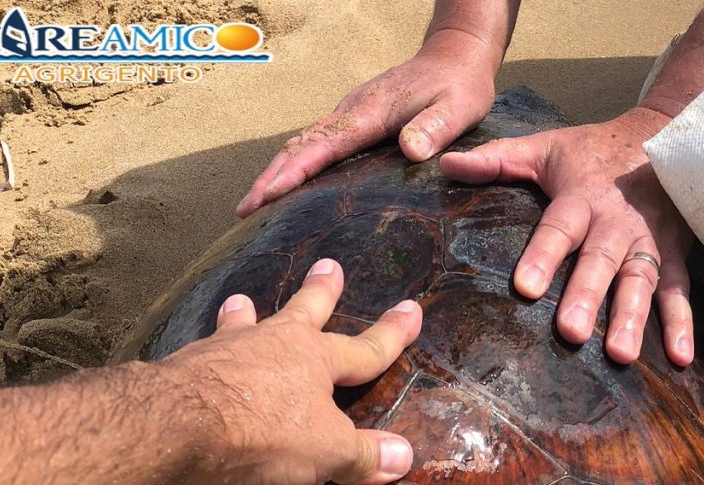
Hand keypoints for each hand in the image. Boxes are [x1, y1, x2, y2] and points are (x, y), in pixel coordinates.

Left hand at [164, 258, 421, 484]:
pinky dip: (209, 348)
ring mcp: (226, 351)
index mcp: (315, 359)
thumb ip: (364, 455)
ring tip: (242, 299)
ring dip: (247, 313)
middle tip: (329, 265)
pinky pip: (205, 352)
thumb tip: (405, 455)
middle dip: (321, 292)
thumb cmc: (263, 434)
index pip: (366, 349)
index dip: (391, 334)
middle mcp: (273, 344)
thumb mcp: (326, 453)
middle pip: (304, 312)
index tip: (411, 308)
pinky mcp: (186, 368)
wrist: (173, 425)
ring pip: (244, 325)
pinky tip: (199, 351)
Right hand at [236, 32, 496, 216]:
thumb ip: (435, 129)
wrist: (455, 55)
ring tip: (253, 204)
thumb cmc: (459, 86)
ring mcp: (348, 114)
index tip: (266, 196)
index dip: (292, 173)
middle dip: (270, 178)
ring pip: (302, 144)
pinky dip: (294, 164)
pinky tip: (285, 183)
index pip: (322, 148)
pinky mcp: (352, 119)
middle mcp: (350, 113)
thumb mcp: (458, 109)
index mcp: (370, 115)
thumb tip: (410, 150)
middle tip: (244, 210)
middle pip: (300, 147)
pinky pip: (314, 143)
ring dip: (276, 172)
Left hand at [440, 106, 694, 364]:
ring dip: (632, 317)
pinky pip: (679, 291)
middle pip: (600, 261)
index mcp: (582, 198)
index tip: (526, 288)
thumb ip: (497, 160)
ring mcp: (649, 241)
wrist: (667, 130)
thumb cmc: (593, 150)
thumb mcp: (546, 147)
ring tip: (620, 354)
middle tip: (571, 333)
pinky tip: (680, 359)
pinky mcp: (674, 255)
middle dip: (587, 296)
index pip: (558, 229)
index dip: (543, 256)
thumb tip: (444, 164)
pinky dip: (683, 324)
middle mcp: (617, 222)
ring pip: (642, 280)